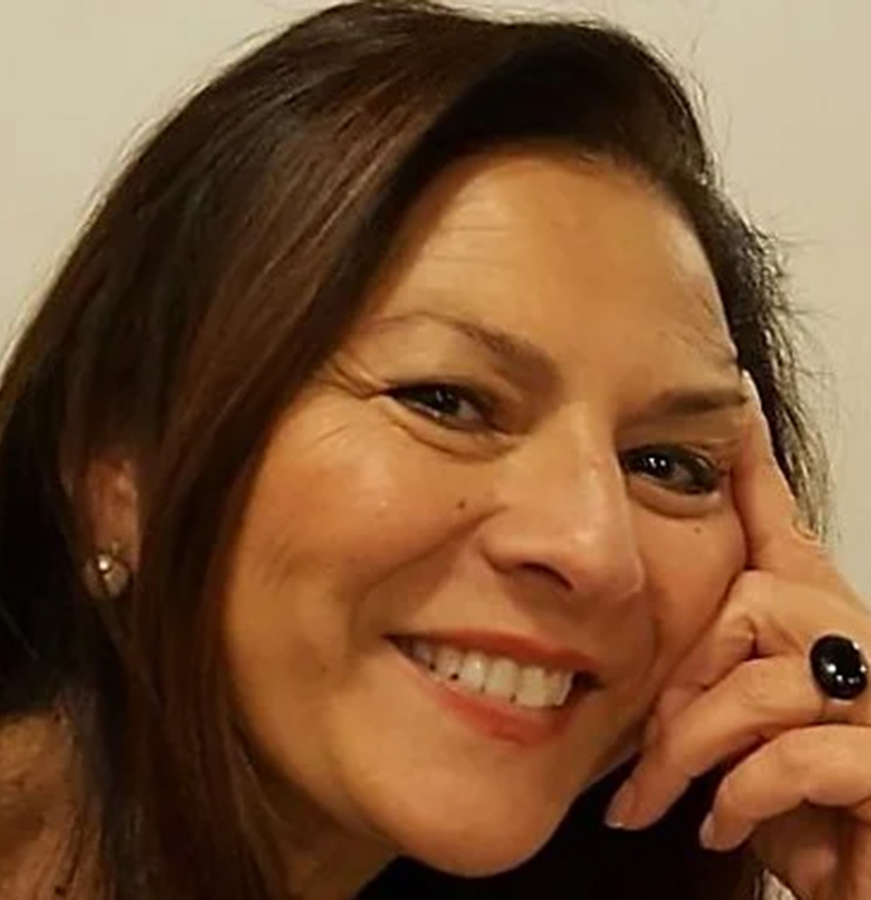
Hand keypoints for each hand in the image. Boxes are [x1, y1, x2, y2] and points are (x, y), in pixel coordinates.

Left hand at [605, 376, 870, 899]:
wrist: (853, 885)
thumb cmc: (789, 810)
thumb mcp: (727, 726)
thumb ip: (699, 668)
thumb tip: (620, 636)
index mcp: (815, 627)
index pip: (784, 532)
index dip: (758, 475)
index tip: (733, 416)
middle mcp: (859, 647)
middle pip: (753, 604)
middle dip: (682, 683)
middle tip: (649, 750)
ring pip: (767, 680)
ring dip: (696, 746)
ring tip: (668, 796)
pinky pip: (804, 753)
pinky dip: (747, 793)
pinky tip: (724, 823)